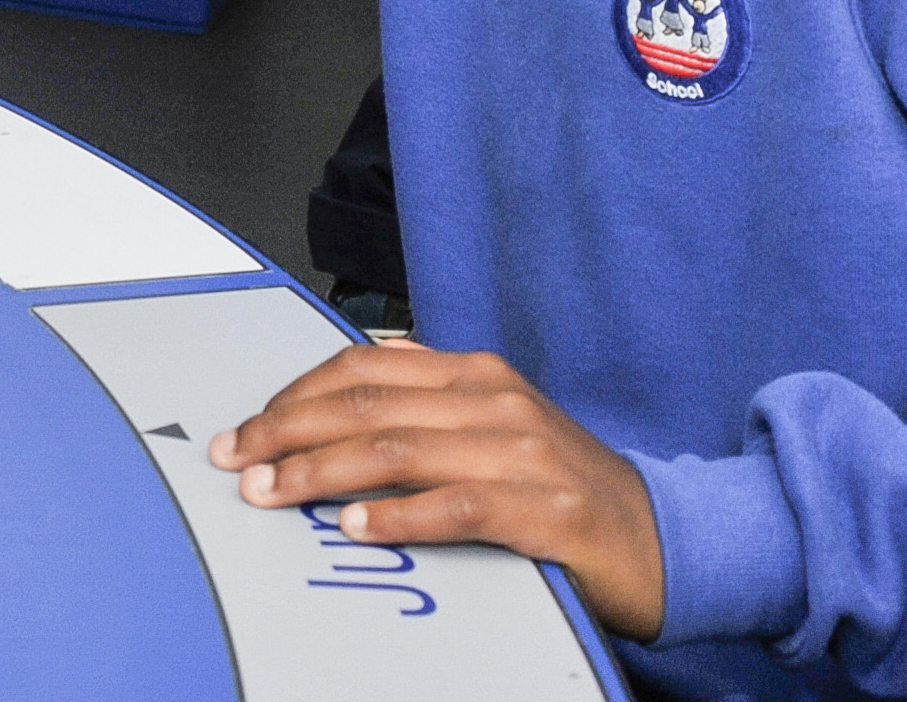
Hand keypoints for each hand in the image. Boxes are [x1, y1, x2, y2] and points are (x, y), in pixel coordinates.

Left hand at [209, 339, 665, 641]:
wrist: (667, 538)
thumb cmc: (567, 489)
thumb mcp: (494, 429)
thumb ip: (426, 408)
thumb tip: (342, 399)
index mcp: (476, 374)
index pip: (362, 368)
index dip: (294, 395)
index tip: (248, 428)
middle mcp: (495, 401)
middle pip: (367, 404)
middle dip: (289, 432)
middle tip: (240, 461)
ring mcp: (522, 453)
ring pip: (398, 449)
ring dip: (322, 473)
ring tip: (275, 493)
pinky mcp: (545, 510)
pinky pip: (456, 506)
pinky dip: (398, 515)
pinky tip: (355, 527)